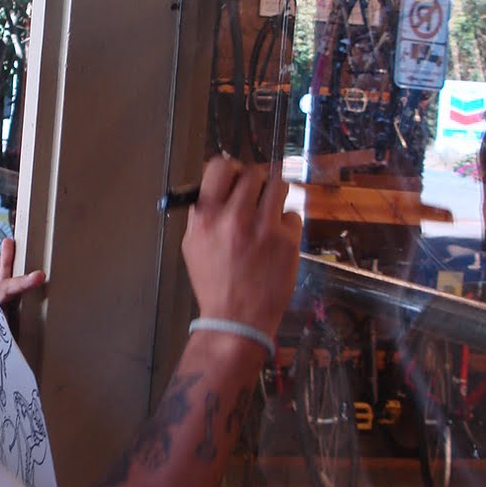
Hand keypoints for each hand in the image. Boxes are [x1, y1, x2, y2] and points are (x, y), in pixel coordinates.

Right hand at [181, 157, 300, 341]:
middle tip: (255, 197)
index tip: (235, 176)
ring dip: (275, 197)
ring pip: (278, 187)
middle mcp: (235, 218)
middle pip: (254, 173)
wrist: (236, 319)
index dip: (230, 168)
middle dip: (256, 183)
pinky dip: (287, 225)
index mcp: (207, 217)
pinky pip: (293, 215)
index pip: (221, 166)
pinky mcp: (288, 242)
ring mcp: (264, 229)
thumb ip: (202, 212)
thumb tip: (214, 183)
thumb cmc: (214, 283)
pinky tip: (277, 241)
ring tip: (269, 214)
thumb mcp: (192, 245)